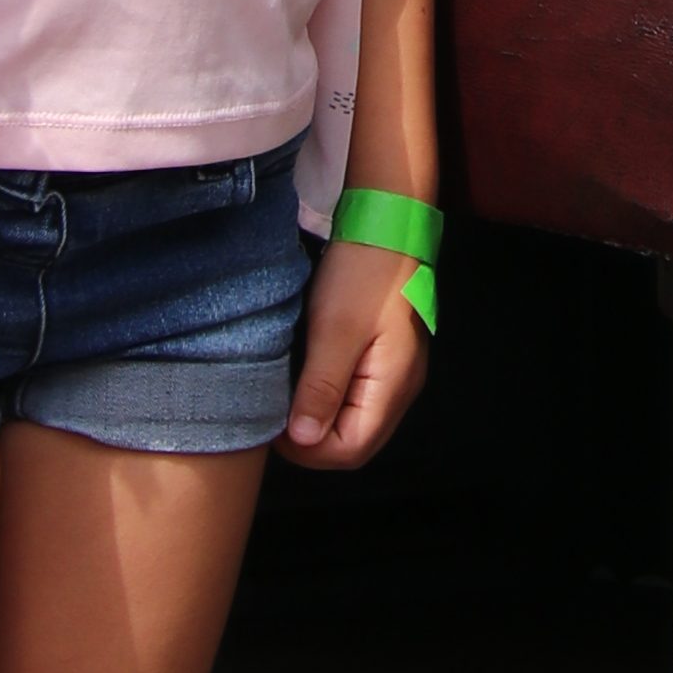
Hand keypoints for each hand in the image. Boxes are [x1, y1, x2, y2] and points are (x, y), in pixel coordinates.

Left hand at [281, 232, 427, 466]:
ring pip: (353, 422)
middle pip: (354, 443)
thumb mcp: (334, 330)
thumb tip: (303, 440)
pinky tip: (302, 377)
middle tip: (273, 414)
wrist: (386, 221)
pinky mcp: (382, 356)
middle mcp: (399, 388)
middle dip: (311, 441)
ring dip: (317, 419)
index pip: (351, 451)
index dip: (308, 450)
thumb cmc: (363, 272)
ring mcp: (393, 373)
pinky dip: (326, 398)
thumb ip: (321, 388)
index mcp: (392, 386)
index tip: (272, 425)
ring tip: (283, 397)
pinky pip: (354, 396)